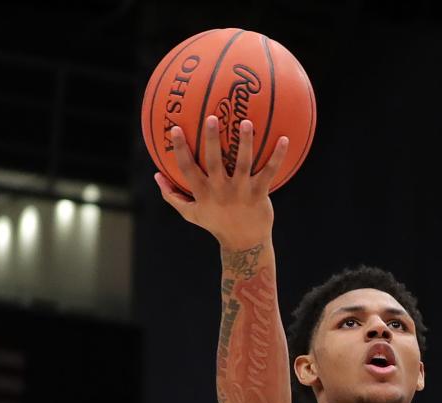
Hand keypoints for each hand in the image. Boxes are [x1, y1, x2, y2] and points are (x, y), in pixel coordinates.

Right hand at [154, 116, 288, 249]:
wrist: (244, 244)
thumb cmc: (216, 225)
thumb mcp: (191, 214)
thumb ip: (173, 195)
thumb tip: (156, 176)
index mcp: (203, 193)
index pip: (188, 168)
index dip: (180, 149)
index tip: (175, 128)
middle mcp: (221, 191)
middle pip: (214, 162)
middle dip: (212, 140)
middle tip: (211, 117)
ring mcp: (241, 192)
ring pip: (243, 164)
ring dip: (245, 143)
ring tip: (247, 122)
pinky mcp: (259, 195)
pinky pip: (269, 172)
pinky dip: (278, 157)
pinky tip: (285, 139)